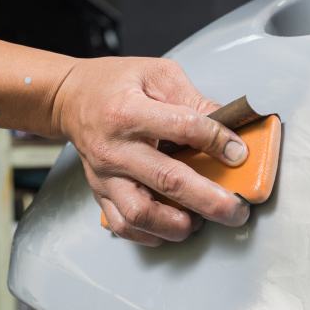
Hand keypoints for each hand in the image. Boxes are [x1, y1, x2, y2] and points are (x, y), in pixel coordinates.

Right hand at [52, 57, 250, 245]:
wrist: (71, 98)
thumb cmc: (116, 84)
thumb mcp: (158, 74)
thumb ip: (194, 100)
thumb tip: (228, 126)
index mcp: (129, 111)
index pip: (183, 127)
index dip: (217, 141)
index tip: (239, 153)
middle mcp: (115, 147)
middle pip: (168, 180)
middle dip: (210, 199)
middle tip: (237, 209)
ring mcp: (106, 174)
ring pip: (142, 213)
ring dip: (178, 224)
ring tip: (202, 221)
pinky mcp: (100, 192)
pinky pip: (124, 225)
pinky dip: (151, 234)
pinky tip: (174, 226)